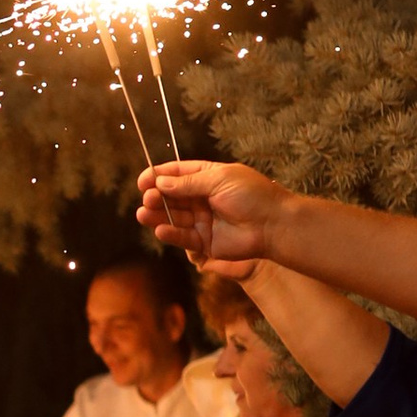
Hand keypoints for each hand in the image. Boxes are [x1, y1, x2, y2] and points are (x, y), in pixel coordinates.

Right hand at [135, 158, 282, 263]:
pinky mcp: (204, 242)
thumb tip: (160, 183)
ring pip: (173, 217)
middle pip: (172, 196)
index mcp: (208, 177)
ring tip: (144, 214)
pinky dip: (170, 234)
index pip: (177, 174)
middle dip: (157, 197)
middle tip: (148, 199)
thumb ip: (188, 183)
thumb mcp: (219, 180)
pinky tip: (160, 230)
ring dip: (157, 215)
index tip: (143, 181)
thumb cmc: (252, 195)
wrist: (273, 225)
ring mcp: (202, 220)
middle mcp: (202, 198)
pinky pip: (183, 237)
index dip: (159, 177)